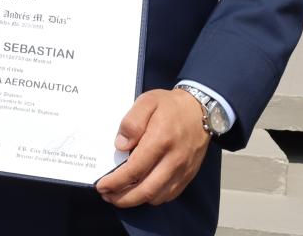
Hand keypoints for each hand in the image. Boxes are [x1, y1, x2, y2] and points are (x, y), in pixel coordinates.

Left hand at [94, 88, 209, 207]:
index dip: (116, 181)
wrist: (200, 109)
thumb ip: (131, 122)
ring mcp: (183, 169)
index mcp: (160, 140)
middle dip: (123, 198)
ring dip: (136, 200)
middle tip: (107, 196)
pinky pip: (170, 194)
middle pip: (146, 190)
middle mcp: (174, 159)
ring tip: (119, 196)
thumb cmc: (170, 105)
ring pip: (158, 196)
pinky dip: (153, 198)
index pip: (134, 169)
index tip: (101, 185)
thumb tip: (121, 145)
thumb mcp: (147, 102)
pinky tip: (141, 192)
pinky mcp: (189, 174)